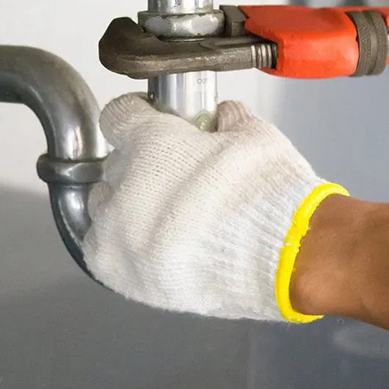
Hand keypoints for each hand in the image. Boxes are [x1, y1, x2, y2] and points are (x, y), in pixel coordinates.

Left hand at [83, 94, 337, 320]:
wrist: (286, 257)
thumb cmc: (270, 192)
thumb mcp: (256, 135)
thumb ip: (229, 119)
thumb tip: (223, 116)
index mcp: (152, 143)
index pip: (118, 116)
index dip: (138, 116)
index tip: (152, 122)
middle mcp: (124, 186)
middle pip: (114, 164)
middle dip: (141, 164)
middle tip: (173, 176)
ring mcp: (117, 233)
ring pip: (103, 205)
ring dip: (126, 204)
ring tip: (163, 214)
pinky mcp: (119, 272)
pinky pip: (101, 248)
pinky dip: (120, 243)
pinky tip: (150, 242)